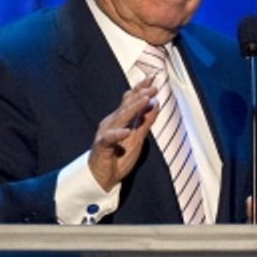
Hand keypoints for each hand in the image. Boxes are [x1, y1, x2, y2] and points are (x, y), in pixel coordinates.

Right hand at [88, 77, 157, 191]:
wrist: (102, 177)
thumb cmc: (119, 156)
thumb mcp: (138, 137)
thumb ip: (146, 121)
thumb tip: (155, 103)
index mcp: (120, 119)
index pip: (130, 101)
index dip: (140, 90)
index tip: (151, 79)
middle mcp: (112, 122)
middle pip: (126, 106)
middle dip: (140, 95)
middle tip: (153, 87)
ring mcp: (106, 133)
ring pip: (120, 118)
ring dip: (132, 109)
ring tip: (145, 100)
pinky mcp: (101, 146)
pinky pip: (109, 139)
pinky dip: (117, 135)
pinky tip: (126, 132)